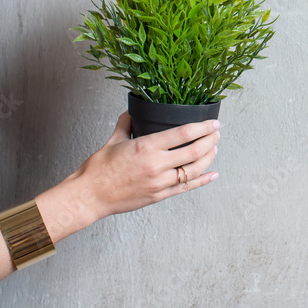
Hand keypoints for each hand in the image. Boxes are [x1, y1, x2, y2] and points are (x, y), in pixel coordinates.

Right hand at [72, 111, 220, 220]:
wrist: (89, 195)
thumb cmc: (98, 169)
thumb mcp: (113, 140)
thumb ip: (126, 124)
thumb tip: (132, 112)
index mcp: (147, 147)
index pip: (184, 134)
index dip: (203, 127)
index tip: (213, 123)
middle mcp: (157, 164)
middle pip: (195, 151)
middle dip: (211, 140)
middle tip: (217, 133)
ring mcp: (160, 182)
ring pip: (194, 170)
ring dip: (209, 158)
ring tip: (215, 148)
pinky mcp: (159, 196)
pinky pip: (186, 188)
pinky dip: (202, 180)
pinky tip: (213, 174)